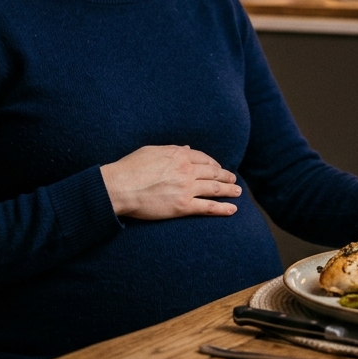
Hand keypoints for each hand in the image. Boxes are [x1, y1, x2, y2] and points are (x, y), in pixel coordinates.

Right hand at [100, 145, 240, 219]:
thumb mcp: (152, 151)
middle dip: (226, 176)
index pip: (203, 158)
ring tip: (237, 192)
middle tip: (234, 180)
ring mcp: (186, 188)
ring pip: (214, 188)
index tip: (218, 168)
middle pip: (213, 172)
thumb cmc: (131, 167)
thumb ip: (172, 150)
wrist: (120, 187)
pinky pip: (208, 207)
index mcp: (179, 155)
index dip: (214, 164)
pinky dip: (222, 208)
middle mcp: (187, 170)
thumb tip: (186, 148)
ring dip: (229, 190)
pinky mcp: (183, 206)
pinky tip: (232, 209)